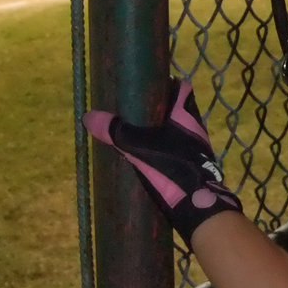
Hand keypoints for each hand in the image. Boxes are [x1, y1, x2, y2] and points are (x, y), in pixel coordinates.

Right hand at [84, 78, 241, 244]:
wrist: (197, 204)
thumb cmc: (171, 167)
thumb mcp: (138, 146)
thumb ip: (115, 131)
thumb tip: (89, 116)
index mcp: (186, 115)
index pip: (181, 88)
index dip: (167, 83)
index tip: (146, 83)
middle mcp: (195, 127)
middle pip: (178, 109)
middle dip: (158, 109)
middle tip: (133, 110)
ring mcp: (198, 147)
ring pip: (178, 130)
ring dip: (161, 130)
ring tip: (135, 132)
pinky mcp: (195, 166)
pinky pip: (178, 149)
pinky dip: (164, 148)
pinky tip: (147, 155)